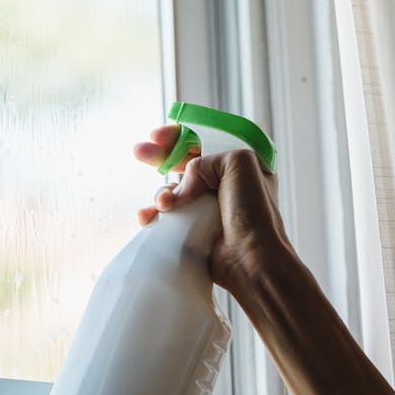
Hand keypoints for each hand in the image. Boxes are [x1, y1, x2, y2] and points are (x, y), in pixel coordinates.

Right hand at [134, 125, 293, 295]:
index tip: (158, 137)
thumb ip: (207, 159)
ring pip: (174, 189)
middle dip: (160, 156)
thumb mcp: (239, 163)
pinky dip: (154, 213)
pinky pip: (168, 215)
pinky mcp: (195, 228)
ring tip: (163, 204)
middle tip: (140, 152)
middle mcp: (226, 184)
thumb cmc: (254, 212)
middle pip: (185, 162)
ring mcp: (209, 207)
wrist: (250, 258)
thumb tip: (184, 186)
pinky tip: (148, 217)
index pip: (207, 141)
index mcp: (242, 165)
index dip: (181, 137)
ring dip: (161, 192)